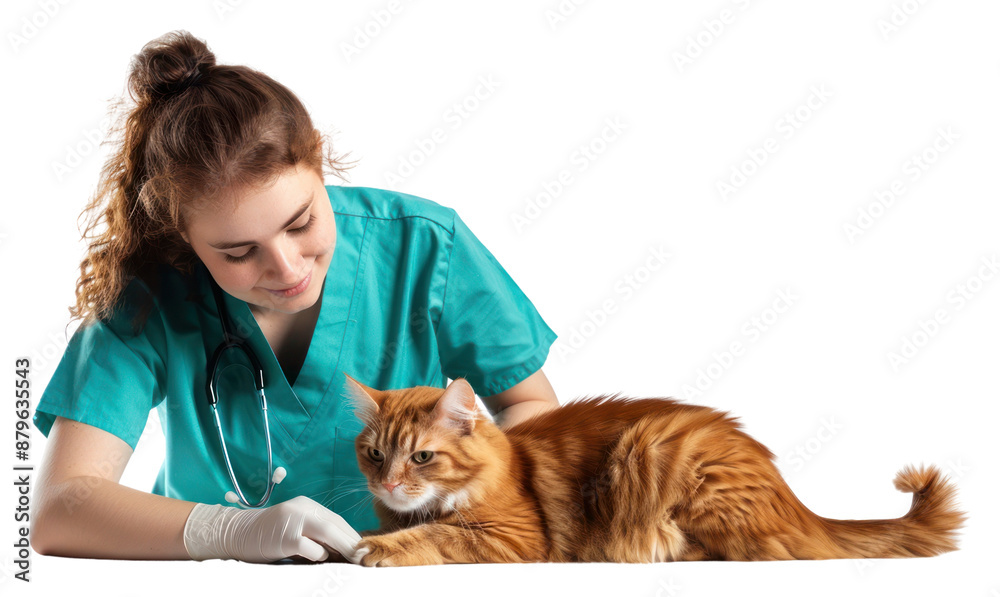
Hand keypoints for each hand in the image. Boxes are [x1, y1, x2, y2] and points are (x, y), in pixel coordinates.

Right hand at [183, 495, 363, 562]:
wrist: (236, 534)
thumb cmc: (268, 537)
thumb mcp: (295, 529)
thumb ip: (315, 534)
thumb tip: (343, 550)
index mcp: (307, 506)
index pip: (337, 521)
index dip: (352, 536)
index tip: (363, 549)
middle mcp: (302, 508)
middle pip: (337, 526)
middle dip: (352, 543)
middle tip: (364, 558)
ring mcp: (293, 521)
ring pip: (329, 533)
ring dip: (343, 549)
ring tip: (352, 561)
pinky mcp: (286, 537)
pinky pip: (312, 548)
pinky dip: (319, 556)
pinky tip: (316, 559)